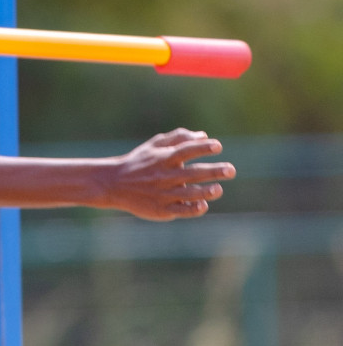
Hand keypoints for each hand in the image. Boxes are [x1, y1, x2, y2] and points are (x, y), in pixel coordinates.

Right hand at [105, 129, 235, 220]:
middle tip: (231, 170)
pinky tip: (204, 205)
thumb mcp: (153, 146)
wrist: (113, 184)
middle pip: (193, 173)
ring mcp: (163, 193)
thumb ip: (178, 138)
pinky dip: (193, 208)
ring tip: (218, 189)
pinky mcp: (161, 209)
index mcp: (163, 159)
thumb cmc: (138, 163)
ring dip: (206, 191)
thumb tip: (203, 135)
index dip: (202, 147)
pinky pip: (181, 210)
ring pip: (189, 193)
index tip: (217, 146)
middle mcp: (164, 176)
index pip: (185, 150)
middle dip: (213, 171)